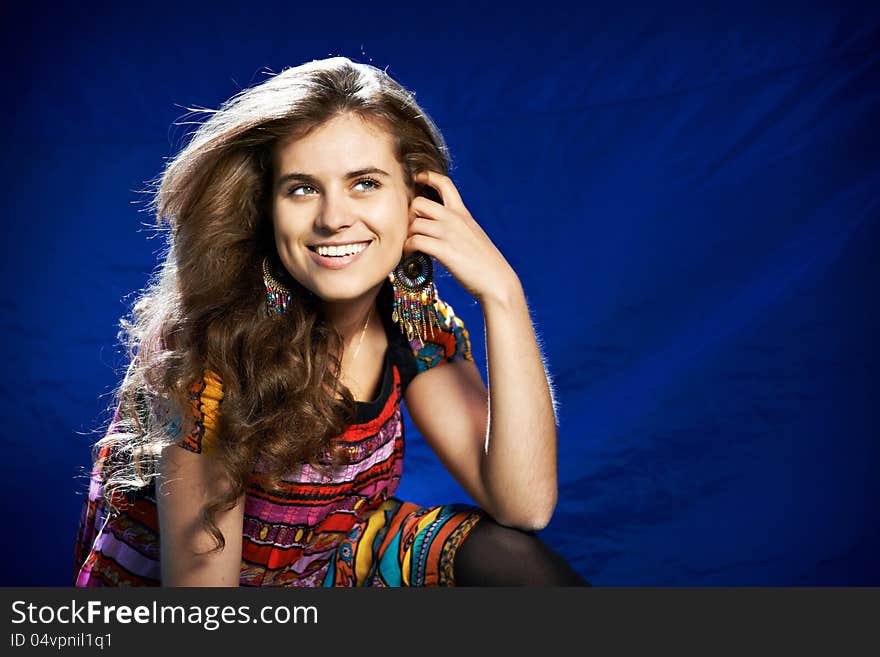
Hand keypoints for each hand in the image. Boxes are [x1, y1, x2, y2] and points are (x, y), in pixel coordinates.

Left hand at [406, 171, 518, 303]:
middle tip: (408, 230)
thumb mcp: (473, 235)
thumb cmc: (485, 263)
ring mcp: (449, 234)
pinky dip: (407, 248)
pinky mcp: (444, 251)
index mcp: (463, 213)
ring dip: (406, 235)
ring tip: (407, 247)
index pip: (444, 183)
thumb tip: (439, 227)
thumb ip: (457, 226)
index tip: (417, 179)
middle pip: (419, 203)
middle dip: (408, 215)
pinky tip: (410, 255)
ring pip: (414, 223)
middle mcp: (455, 219)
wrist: (497, 281)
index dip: (428, 177)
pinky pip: (415, 241)